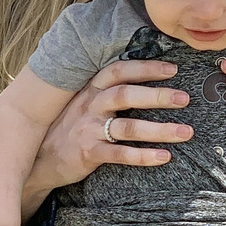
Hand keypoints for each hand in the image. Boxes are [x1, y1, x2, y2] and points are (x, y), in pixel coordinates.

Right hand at [21, 58, 193, 218]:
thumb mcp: (83, 100)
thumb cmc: (69, 125)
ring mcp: (89, 129)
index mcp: (91, 88)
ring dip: (159, 129)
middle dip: (158, 95)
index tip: (173, 69)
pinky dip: (143, 156)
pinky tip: (164, 157)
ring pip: (128, 127)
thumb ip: (107, 90)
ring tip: (185, 132)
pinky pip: (120, 154)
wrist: (39, 158)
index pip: (120, 71)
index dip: (146, 68)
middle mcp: (90, 104)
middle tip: (185, 98)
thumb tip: (143, 78)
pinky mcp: (88, 153)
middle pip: (127, 94)